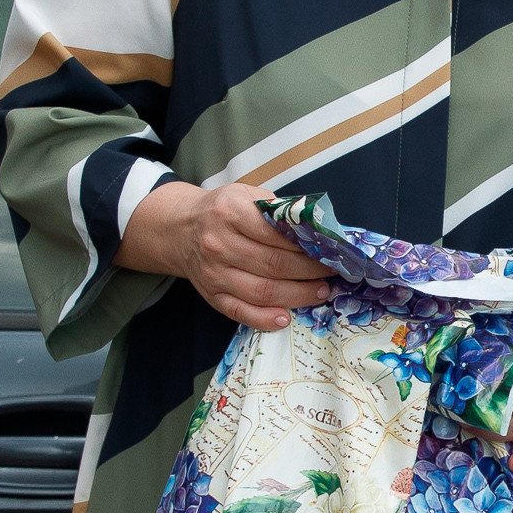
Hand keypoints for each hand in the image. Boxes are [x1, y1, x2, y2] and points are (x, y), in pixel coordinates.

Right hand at [120, 182, 325, 329]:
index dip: (308, 246)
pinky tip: (286, 318)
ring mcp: (214, 273)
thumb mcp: (246, 194)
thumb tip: (317, 227)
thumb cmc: (222, 211)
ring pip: (262, 291)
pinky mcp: (211, 295)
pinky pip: (240, 312)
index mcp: (231, 213)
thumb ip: (277, 209)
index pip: (277, 234)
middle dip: (310, 272)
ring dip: (297, 296)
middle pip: (274, 265)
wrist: (180, 229)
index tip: (331, 252)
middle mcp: (219, 244)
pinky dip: (265, 319)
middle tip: (332, 274)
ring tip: (320, 293)